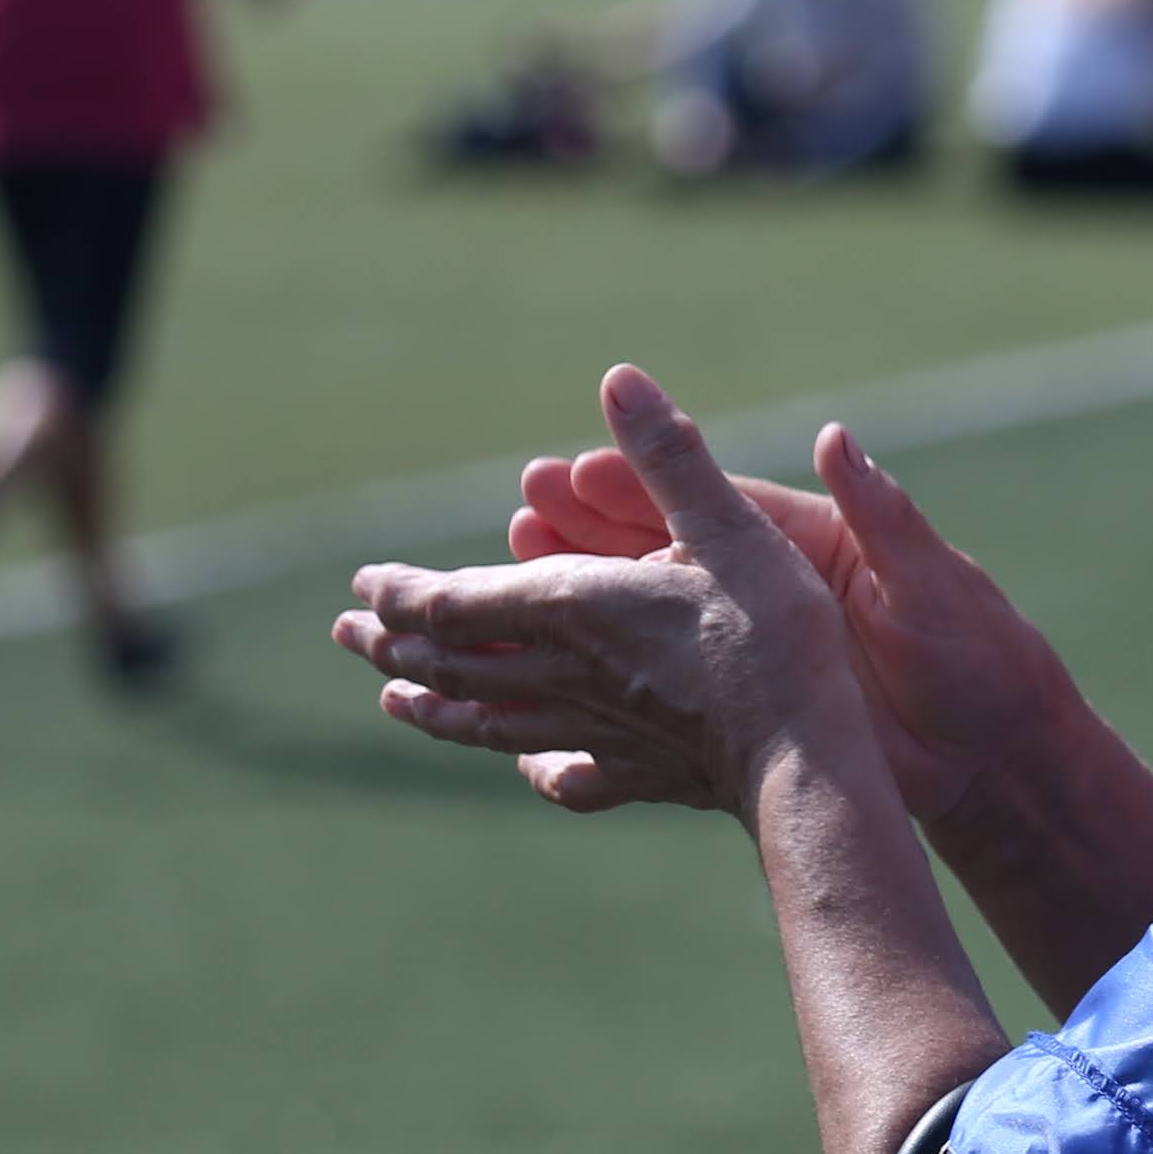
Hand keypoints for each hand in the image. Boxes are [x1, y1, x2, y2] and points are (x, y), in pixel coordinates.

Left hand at [337, 365, 865, 818]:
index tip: (360, 586)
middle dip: (393, 647)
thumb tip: (618, 378)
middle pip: (452, 665)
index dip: (399, 593)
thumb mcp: (728, 525)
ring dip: (431, 708)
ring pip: (487, 725)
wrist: (807, 759)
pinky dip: (530, 766)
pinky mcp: (636, 775)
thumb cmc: (772, 636)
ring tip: (394, 699)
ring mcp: (594, 734)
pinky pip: (564, 775)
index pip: (451, 604)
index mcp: (569, 610)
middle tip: (346, 637)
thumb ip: (668, 455)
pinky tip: (526, 768)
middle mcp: (562, 676)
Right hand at [505, 422, 1084, 826]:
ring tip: (512, 587)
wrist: (995, 759)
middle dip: (585, 534)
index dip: (638, 484)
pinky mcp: (748, 714)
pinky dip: (608, 693)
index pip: (708, 502)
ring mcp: (751, 656)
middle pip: (659, 553)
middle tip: (517, 515)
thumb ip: (884, 515)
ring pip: (648, 625)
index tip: (571, 470)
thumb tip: (838, 437)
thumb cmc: (981, 657)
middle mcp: (766, 591)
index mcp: (808, 541)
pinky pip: (664, 699)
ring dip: (583, 608)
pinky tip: (548, 696)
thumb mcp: (931, 583)